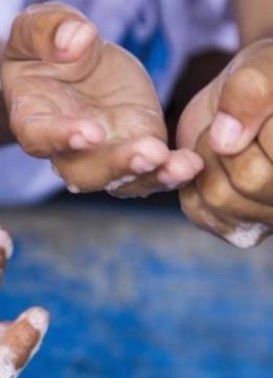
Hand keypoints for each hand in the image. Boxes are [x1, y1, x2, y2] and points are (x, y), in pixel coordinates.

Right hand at [1, 3, 202, 196]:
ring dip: (149, 177)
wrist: (68, 60)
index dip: (62, 139)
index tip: (90, 132)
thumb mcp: (35, 28)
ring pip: (118, 180)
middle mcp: (64, 148)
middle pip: (82, 171)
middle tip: (148, 154)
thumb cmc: (44, 47)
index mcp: (32, 118)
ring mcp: (100, 154)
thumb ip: (48, 31)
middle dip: (116, 166)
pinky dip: (170, 172)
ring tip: (180, 167)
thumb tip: (77, 41)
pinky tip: (191, 164)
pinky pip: (149, 170)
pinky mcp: (133, 145)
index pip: (40, 136)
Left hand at [177, 40, 272, 246]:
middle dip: (227, 143)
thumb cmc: (266, 81)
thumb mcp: (262, 68)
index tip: (263, 111)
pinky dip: (193, 181)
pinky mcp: (237, 228)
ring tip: (222, 141)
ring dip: (208, 160)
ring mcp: (269, 219)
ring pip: (220, 198)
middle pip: (251, 179)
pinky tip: (210, 164)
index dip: (258, 123)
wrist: (251, 101)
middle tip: (231, 125)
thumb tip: (224, 141)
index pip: (271, 152)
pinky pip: (200, 211)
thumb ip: (251, 91)